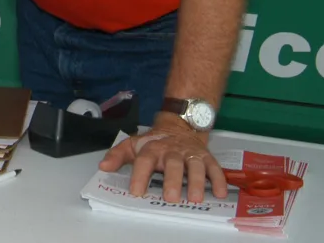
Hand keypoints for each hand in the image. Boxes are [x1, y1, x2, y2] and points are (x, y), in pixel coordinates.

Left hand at [99, 117, 226, 203]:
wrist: (180, 125)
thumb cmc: (155, 142)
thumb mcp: (134, 145)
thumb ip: (118, 156)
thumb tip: (103, 166)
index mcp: (153, 149)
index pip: (144, 161)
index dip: (139, 176)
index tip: (136, 192)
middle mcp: (172, 151)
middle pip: (173, 165)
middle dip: (172, 181)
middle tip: (171, 198)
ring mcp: (191, 154)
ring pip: (196, 167)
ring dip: (197, 182)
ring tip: (196, 198)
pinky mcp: (207, 157)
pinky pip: (215, 168)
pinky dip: (219, 180)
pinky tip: (220, 193)